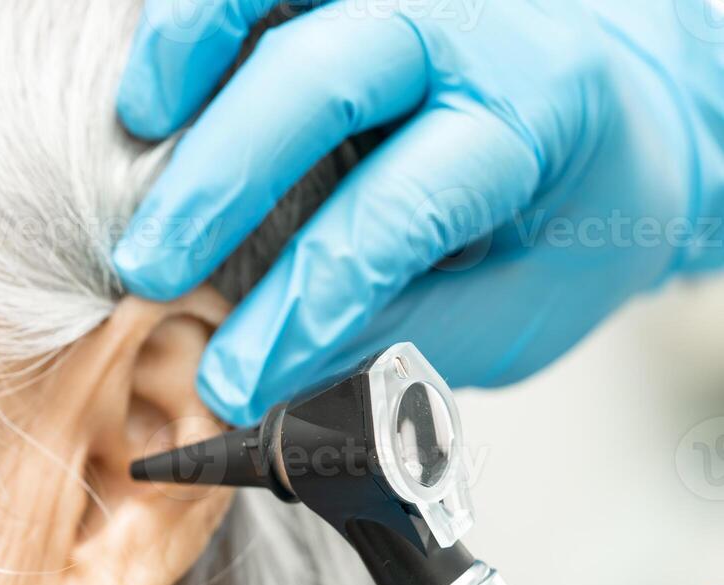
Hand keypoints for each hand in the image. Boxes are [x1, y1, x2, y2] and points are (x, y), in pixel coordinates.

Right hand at [113, 0, 723, 425]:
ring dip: (193, 44)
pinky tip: (157, 86)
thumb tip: (275, 371)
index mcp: (534, 119)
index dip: (304, 302)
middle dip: (221, 177)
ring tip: (138, 128)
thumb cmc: (569, 209)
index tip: (233, 378)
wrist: (617, 102)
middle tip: (150, 270)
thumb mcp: (523, 303)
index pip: (400, 210)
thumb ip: (407, 331)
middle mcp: (469, 30)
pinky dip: (199, 16)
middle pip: (327, 73)